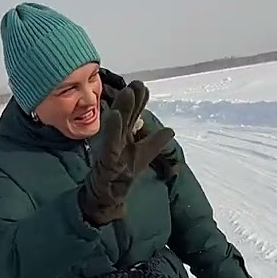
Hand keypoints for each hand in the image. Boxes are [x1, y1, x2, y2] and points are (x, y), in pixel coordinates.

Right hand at [78, 83, 174, 225]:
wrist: (108, 194)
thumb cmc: (122, 172)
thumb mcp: (144, 155)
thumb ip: (155, 142)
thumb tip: (170, 130)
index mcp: (124, 134)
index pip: (133, 115)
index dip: (139, 102)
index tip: (144, 87)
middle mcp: (115, 136)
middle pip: (124, 115)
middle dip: (130, 99)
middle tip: (137, 83)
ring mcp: (110, 146)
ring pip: (116, 125)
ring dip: (122, 108)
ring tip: (127, 92)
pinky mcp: (106, 158)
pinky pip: (110, 142)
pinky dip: (113, 129)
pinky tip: (116, 116)